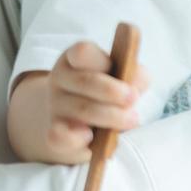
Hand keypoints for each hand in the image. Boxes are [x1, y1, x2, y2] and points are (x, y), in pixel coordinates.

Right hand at [6, 42, 148, 164]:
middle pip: (85, 81)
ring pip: (82, 109)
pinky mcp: (54, 133)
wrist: (79, 121)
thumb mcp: (122, 77)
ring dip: (111, 116)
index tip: (117, 68)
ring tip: (131, 119)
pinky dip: (77, 138)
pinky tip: (90, 136)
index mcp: (76, 58)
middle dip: (113, 91)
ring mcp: (56, 106)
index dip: (100, 60)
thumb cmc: (106, 93)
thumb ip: (135, 75)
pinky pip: (60, 136)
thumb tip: (136, 82)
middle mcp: (61, 79)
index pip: (82, 52)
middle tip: (133, 99)